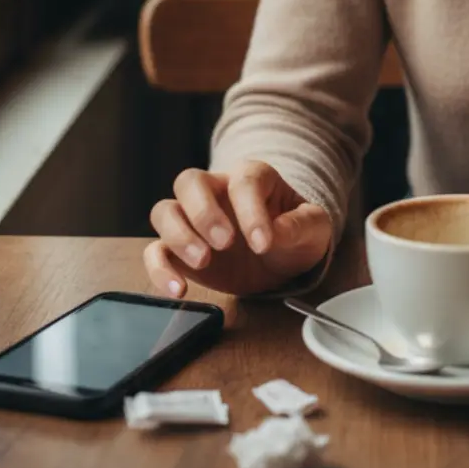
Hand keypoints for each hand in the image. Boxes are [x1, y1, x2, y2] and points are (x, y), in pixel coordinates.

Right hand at [145, 161, 332, 298]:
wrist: (283, 258)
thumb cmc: (296, 233)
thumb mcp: (314, 227)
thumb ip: (300, 224)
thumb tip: (276, 232)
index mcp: (251, 178)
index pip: (243, 181)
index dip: (251, 211)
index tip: (263, 244)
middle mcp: (216, 191)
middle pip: (190, 182)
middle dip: (203, 212)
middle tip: (224, 243)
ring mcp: (193, 220)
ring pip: (164, 211)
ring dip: (178, 236)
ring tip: (203, 262)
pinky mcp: (179, 251)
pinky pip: (154, 251)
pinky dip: (159, 269)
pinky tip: (178, 290)